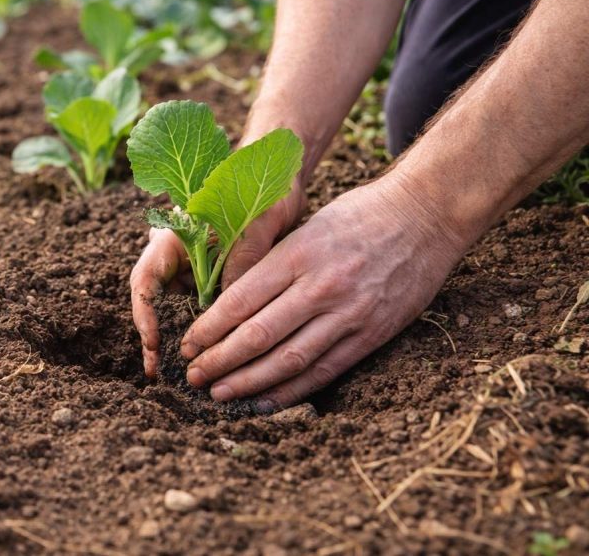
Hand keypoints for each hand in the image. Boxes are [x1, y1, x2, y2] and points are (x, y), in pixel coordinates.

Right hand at [130, 181, 305, 378]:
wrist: (282, 177)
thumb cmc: (265, 191)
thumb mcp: (257, 224)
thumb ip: (242, 260)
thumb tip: (231, 306)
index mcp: (175, 236)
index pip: (145, 281)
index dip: (144, 316)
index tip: (154, 344)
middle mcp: (179, 253)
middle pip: (155, 299)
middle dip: (154, 336)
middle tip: (155, 370)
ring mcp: (194, 264)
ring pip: (179, 306)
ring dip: (182, 335)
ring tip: (185, 370)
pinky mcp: (212, 273)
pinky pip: (203, 304)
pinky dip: (206, 326)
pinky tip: (216, 351)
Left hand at [181, 173, 465, 410]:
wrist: (427, 214)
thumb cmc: (359, 214)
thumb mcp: (307, 227)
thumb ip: (272, 262)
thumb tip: (228, 302)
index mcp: (298, 254)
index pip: (240, 300)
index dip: (209, 329)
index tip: (187, 345)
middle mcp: (321, 286)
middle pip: (258, 334)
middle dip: (219, 360)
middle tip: (193, 377)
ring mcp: (349, 313)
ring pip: (289, 359)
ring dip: (249, 382)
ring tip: (219, 393)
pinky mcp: (373, 333)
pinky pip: (325, 370)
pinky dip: (291, 390)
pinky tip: (264, 400)